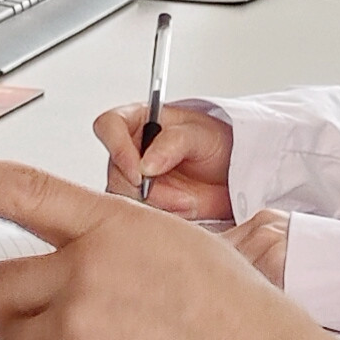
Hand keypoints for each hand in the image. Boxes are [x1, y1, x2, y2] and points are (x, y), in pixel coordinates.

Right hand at [93, 100, 235, 218]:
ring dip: (159, 205)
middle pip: (116, 172)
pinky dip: (164, 216)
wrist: (230, 174)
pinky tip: (184, 209)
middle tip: (180, 195)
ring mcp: (132, 179)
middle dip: (147, 189)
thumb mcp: (201, 135)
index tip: (139, 172)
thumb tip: (146, 164)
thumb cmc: (214, 143)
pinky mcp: (140, 204)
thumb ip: (173, 142)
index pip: (109, 126)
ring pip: (124, 199)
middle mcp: (129, 150)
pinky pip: (137, 218)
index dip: (117, 148)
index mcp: (138, 121)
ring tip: (188, 201)